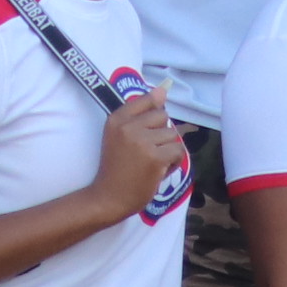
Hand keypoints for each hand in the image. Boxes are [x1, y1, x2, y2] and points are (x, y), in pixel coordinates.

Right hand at [93, 81, 186, 213]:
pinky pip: (177, 151)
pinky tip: (161, 170)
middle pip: (162, 116)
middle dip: (161, 133)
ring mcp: (142, 141)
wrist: (109, 197)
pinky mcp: (156, 157)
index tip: (149, 126)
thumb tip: (163, 90)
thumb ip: (139, 114)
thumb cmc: (115, 167)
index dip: (153, 112)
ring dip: (168, 149)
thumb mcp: (119, 135)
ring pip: (172, 135)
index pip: (146, 99)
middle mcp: (128, 126)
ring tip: (154, 162)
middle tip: (149, 150)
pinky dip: (174, 162)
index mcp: (116, 118)